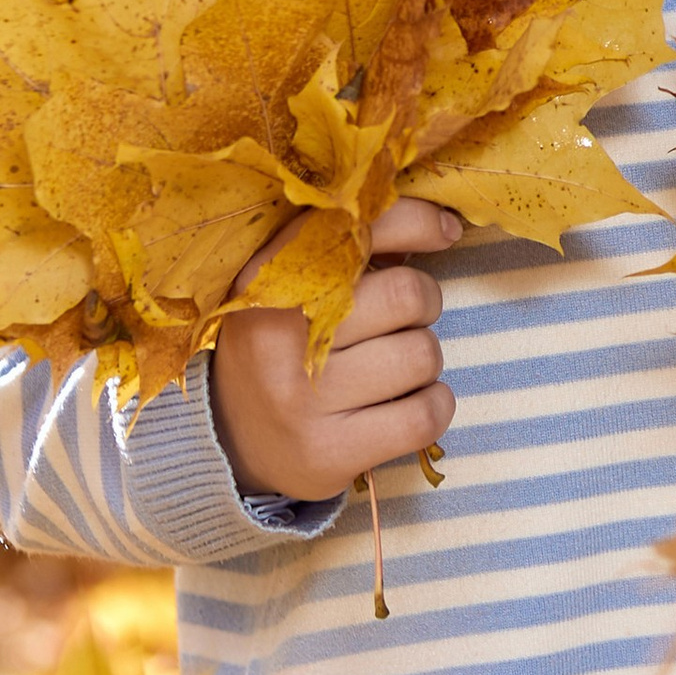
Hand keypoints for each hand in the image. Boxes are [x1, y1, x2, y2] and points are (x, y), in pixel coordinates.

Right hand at [209, 199, 461, 500]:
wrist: (231, 438)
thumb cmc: (284, 343)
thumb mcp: (296, 281)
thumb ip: (352, 244)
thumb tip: (444, 223)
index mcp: (269, 278)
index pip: (362, 227)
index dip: (417, 222)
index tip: (444, 231)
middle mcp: (277, 338)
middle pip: (408, 294)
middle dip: (422, 303)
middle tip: (401, 318)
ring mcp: (301, 401)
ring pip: (422, 355)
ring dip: (424, 358)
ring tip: (393, 365)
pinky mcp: (328, 453)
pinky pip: (424, 416)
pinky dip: (435, 404)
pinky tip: (411, 401)